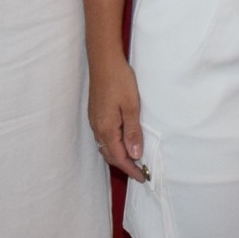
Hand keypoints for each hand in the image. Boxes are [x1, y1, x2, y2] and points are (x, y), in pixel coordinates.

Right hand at [88, 54, 147, 182]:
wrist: (103, 60)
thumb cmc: (119, 80)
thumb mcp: (131, 106)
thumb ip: (132, 132)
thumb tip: (135, 155)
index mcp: (106, 128)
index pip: (119, 157)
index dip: (131, 169)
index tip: (143, 177)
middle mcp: (97, 128)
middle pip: (110, 154)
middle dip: (124, 165)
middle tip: (140, 171)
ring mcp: (94, 120)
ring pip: (105, 146)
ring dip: (118, 155)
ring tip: (133, 158)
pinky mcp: (95, 113)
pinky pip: (103, 136)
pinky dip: (113, 144)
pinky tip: (122, 141)